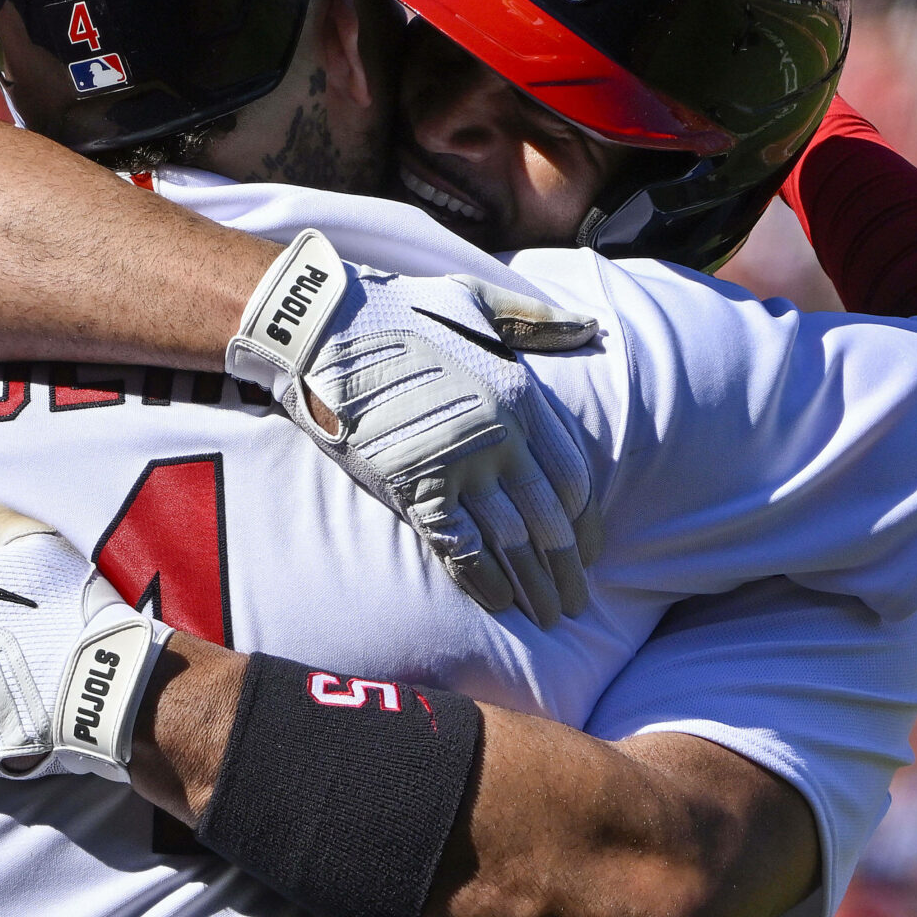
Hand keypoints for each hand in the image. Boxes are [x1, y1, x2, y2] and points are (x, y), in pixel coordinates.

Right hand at [227, 230, 603, 626]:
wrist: (326, 328)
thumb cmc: (399, 310)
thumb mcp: (477, 300)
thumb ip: (537, 320)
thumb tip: (590, 327)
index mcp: (522, 395)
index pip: (573, 476)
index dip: (585, 522)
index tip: (590, 551)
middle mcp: (500, 436)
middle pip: (548, 518)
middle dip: (565, 567)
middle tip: (575, 602)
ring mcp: (458, 464)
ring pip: (512, 540)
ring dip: (533, 584)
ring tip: (548, 615)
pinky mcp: (415, 487)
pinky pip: (462, 547)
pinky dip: (484, 581)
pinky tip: (502, 605)